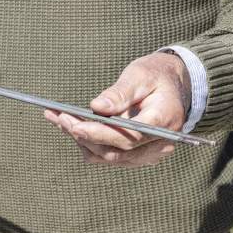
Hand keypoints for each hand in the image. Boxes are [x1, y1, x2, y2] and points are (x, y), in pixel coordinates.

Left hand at [44, 52, 191, 167]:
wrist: (173, 86)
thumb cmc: (156, 76)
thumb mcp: (140, 75)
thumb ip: (120, 93)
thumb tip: (96, 106)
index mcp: (165, 121)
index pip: (129, 136)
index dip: (100, 133)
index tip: (75, 125)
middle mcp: (159, 144)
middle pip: (116, 151)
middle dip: (85, 136)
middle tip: (59, 117)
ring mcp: (148, 154)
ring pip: (109, 157)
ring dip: (82, 141)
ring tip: (59, 119)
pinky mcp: (137, 156)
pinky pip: (109, 156)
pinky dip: (89, 143)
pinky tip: (71, 126)